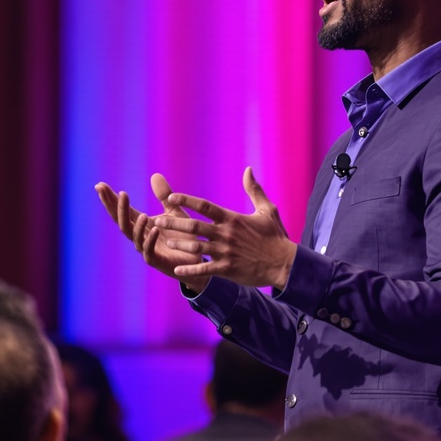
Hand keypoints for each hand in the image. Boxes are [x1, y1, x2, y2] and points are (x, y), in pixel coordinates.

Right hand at [95, 173, 208, 289]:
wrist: (196, 258)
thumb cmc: (183, 235)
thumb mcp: (174, 211)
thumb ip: (164, 196)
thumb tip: (154, 175)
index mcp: (141, 223)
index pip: (122, 209)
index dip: (110, 199)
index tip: (99, 185)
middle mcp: (140, 235)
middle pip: (122, 221)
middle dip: (115, 208)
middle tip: (115, 193)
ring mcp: (146, 249)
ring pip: (134, 236)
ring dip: (137, 225)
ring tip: (143, 215)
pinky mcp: (156, 261)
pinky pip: (149, 251)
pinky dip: (151, 240)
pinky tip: (155, 229)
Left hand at [161, 167, 296, 289]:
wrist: (284, 263)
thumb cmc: (275, 236)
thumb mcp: (267, 210)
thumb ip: (254, 190)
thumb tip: (248, 169)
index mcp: (232, 219)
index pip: (205, 206)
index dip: (187, 201)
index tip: (171, 198)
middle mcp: (226, 234)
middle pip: (195, 226)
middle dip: (174, 223)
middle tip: (156, 220)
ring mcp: (225, 253)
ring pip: (196, 247)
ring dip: (179, 244)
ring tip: (165, 241)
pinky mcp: (227, 269)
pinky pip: (205, 269)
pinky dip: (190, 270)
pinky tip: (177, 269)